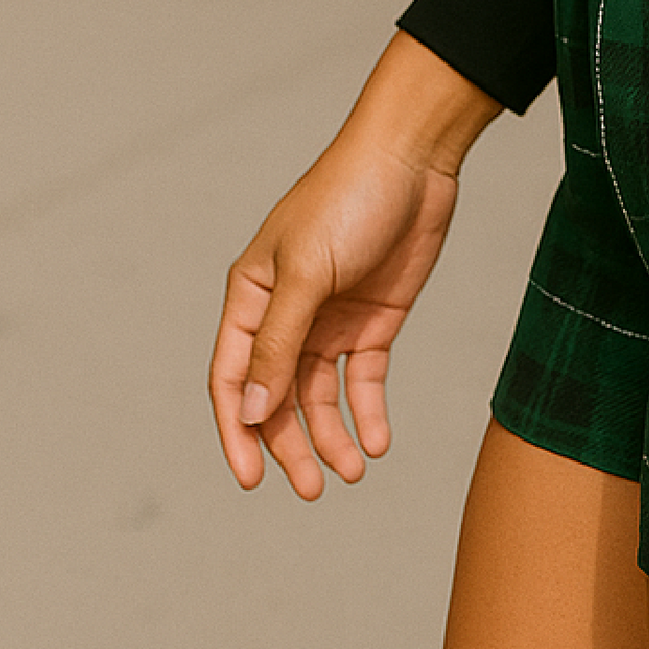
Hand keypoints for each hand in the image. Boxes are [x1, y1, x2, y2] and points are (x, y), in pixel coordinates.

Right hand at [208, 97, 474, 499]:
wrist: (415, 158)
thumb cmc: (349, 198)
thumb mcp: (307, 271)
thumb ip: (279, 342)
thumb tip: (253, 410)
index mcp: (252, 297)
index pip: (234, 378)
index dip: (238, 431)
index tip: (252, 478)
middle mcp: (286, 313)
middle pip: (278, 396)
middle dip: (290, 444)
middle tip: (311, 489)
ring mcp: (330, 317)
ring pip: (320, 395)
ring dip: (331, 435)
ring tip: (352, 472)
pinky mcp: (374, 318)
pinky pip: (363, 378)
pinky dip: (367, 412)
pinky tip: (377, 442)